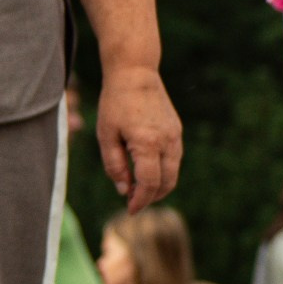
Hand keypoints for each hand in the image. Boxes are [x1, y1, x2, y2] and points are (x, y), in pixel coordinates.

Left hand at [96, 68, 182, 211]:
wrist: (136, 74)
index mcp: (147, 143)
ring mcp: (175, 136)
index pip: (149, 183)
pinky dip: (163, 171)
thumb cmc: (115, 104)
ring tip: (137, 189)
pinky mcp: (176, 131)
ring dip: (159, 186)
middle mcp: (167, 141)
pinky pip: (174, 159)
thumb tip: (124, 190)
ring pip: (173, 173)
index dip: (140, 200)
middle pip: (167, 183)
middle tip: (133, 202)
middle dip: (151, 197)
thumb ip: (114, 165)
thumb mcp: (106, 135)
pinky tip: (145, 171)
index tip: (130, 209)